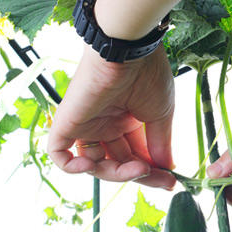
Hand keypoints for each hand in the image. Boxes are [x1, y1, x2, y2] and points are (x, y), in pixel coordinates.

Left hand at [48, 45, 175, 189]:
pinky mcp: (67, 122)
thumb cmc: (148, 74)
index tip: (171, 181)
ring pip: (93, 164)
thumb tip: (167, 169)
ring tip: (139, 169)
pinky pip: (60, 155)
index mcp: (125, 120)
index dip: (151, 173)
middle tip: (161, 180)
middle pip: (116, 163)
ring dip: (116, 174)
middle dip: (138, 176)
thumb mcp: (161, 116)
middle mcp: (104, 123)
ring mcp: (85, 124)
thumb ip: (160, 145)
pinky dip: (73, 168)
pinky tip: (94, 168)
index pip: (133, 156)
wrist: (129, 50)